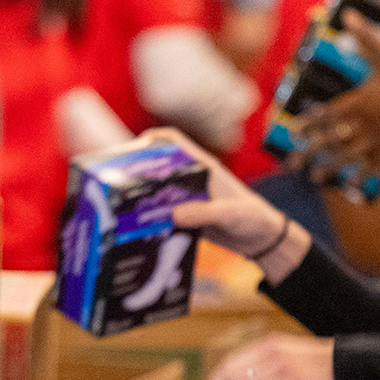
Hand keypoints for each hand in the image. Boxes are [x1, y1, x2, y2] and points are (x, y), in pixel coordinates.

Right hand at [136, 128, 311, 280]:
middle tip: (117, 184)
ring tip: (120, 208)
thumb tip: (174, 214)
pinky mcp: (187, 217)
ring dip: (142, 198)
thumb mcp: (230, 215)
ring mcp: (188, 198)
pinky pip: (164, 214)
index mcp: (203, 167)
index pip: (174, 141)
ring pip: (158, 191)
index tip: (132, 150)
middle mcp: (193, 179)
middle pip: (159, 167)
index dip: (152, 139)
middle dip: (138, 171)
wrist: (262, 240)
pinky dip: (152, 219)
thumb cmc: (252, 219)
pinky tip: (138, 231)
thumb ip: (204, 214)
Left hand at [296, 11, 379, 171]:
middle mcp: (364, 126)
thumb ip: (367, 38)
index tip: (293, 133)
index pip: (326, 115)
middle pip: (332, 141)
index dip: (308, 124)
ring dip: (330, 167)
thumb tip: (348, 15)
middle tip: (293, 165)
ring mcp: (378, 141)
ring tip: (315, 177)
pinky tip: (352, 184)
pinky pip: (374, 166)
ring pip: (348, 157)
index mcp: (359, 103)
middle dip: (311, 152)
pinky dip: (363, 176)